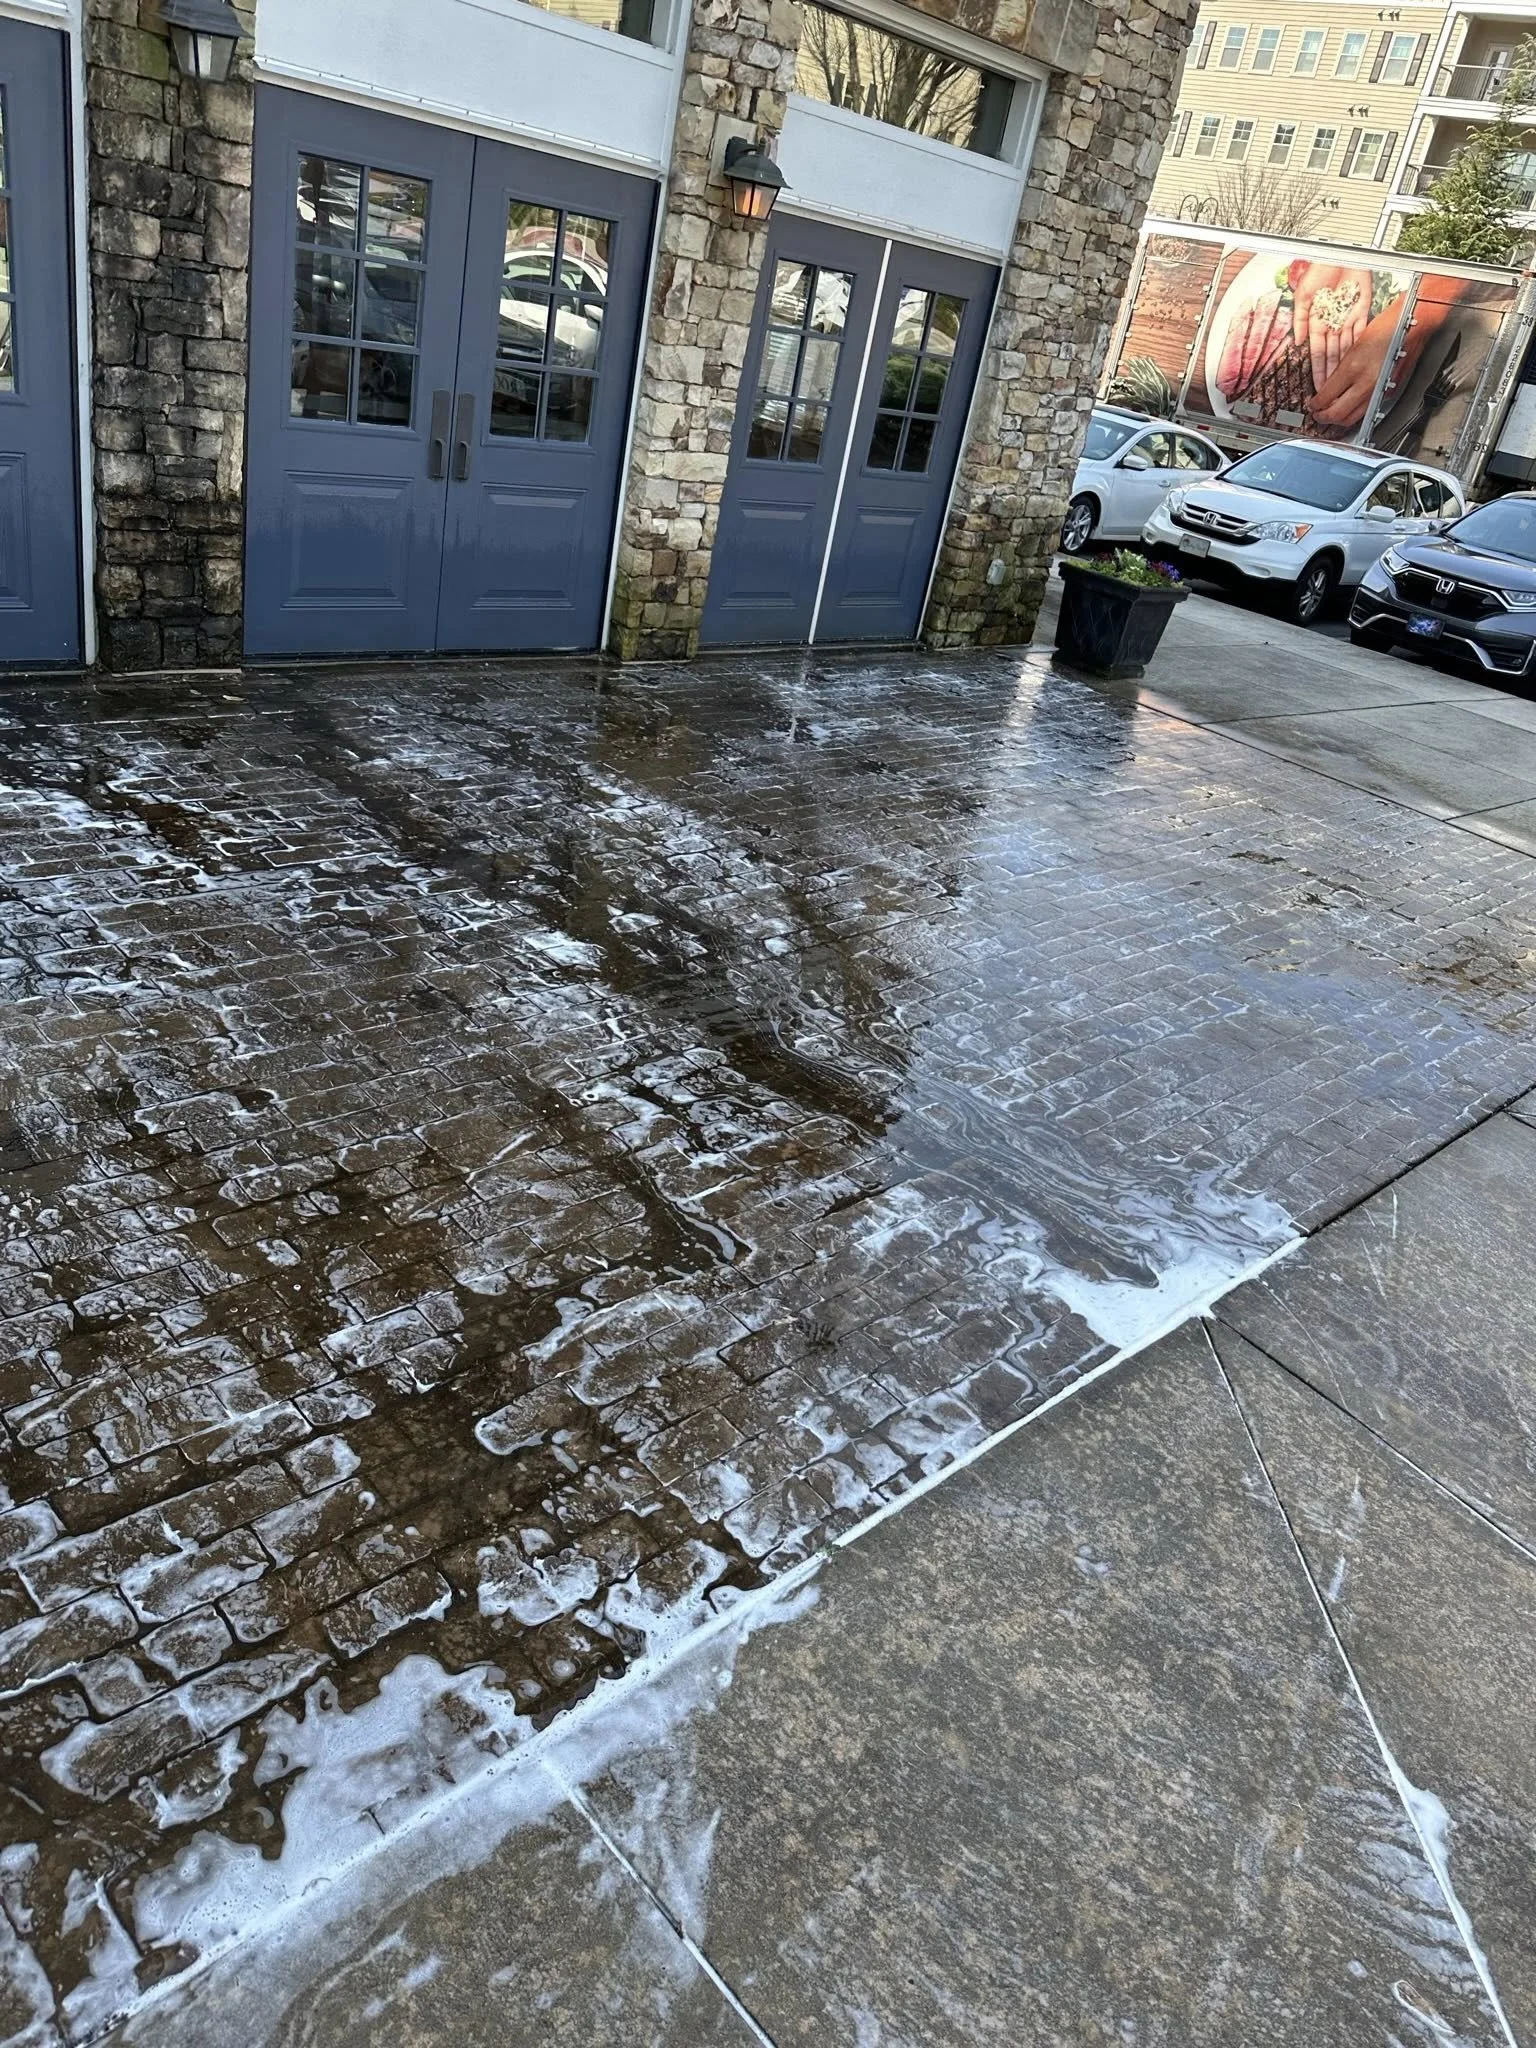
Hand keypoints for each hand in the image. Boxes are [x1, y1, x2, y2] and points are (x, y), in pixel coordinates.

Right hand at [1291, 263, 1374, 394]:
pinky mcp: (1362, 308)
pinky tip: (1357, 359)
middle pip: (1332, 353)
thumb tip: (1297, 341)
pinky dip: (1359, 345)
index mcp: (1317, 319)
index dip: (1317, 368)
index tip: (1316, 384)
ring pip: (1347, 346)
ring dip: (1344, 364)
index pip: (1317, 351)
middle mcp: (1333, 321)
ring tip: (1342, 381)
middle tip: (1329, 391)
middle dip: (1330, 372)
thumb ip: (1299, 319)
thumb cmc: (1319, 268)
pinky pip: (1361, 330)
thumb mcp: (1302, 295)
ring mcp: (1348, 316)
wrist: (1340, 253)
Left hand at [1306, 300, 1405, 429]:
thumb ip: (1341, 369)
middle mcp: (1365, 383)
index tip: (1312, 404)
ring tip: (1331, 415)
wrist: (1414, 324)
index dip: (1315, 405)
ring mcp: (1378, 390)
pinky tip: (1350, 409)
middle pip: (1337, 414)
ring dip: (1338, 420)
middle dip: (1323, 417)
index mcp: (1353, 367)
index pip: (1326, 397)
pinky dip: (1355, 414)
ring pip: (1352, 418)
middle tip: (1317, 415)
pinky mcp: (1388, 393)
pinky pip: (1366, 411)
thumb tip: (1328, 387)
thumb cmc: (1387, 327)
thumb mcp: (1354, 345)